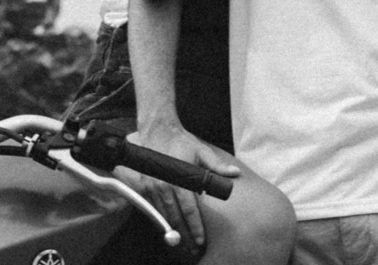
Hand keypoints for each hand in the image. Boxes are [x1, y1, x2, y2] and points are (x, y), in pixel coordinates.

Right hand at [130, 120, 241, 250]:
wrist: (157, 129)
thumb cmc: (181, 141)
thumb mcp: (202, 151)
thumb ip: (217, 165)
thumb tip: (234, 174)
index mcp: (179, 178)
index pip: (189, 210)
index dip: (195, 227)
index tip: (201, 240)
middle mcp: (163, 185)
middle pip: (175, 217)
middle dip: (184, 234)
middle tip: (193, 249)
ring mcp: (151, 187)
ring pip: (162, 215)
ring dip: (172, 230)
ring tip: (182, 243)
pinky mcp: (143, 187)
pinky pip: (152, 208)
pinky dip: (160, 219)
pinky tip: (167, 228)